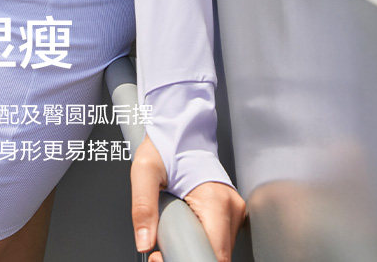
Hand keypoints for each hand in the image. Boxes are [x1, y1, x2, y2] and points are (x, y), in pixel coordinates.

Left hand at [130, 133, 248, 261]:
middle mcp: (232, 208)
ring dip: (193, 251)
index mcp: (216, 199)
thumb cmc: (166, 144)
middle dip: (187, 258)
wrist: (181, 128)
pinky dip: (199, 243)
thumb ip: (143, 206)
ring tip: (168, 235)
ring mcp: (234, 211)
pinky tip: (182, 231)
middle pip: (217, 256)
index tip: (161, 256)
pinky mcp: (230, 213)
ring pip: (218, 251)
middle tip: (159, 250)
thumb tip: (144, 241)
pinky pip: (218, 240)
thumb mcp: (145, 170)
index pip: (216, 254)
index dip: (189, 261)